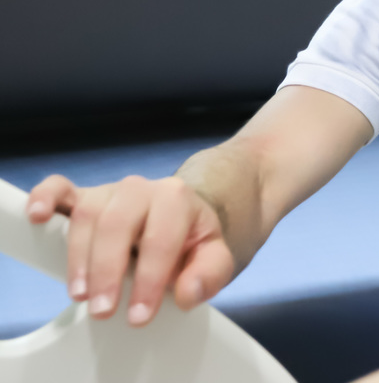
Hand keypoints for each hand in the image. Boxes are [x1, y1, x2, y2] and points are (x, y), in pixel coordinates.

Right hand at [25, 174, 234, 326]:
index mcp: (177, 199)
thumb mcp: (215, 257)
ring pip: (87, 216)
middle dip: (108, 271)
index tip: (139, 314)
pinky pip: (60, 188)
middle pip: (119, 224)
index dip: (149, 280)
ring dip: (79, 257)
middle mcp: (141, 190)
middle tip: (103, 309)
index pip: (161, 239)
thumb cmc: (192, 239)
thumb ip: (209, 274)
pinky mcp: (84, 196)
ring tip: (81, 294)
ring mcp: (110, 191)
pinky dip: (46, 198)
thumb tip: (188, 292)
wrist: (182, 217)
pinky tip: (39, 216)